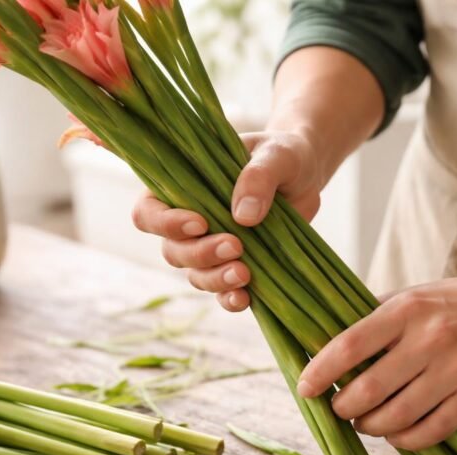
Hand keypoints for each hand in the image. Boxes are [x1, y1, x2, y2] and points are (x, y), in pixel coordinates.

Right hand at [131, 130, 322, 311]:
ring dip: (215, 279)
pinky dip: (229, 299)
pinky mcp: (237, 266)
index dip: (165, 224)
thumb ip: (258, 177)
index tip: (200, 223)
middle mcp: (189, 222)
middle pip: (173, 250)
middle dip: (200, 254)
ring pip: (195, 275)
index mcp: (182, 187)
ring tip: (244, 274)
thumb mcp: (277, 154)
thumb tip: (243, 216)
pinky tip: (245, 298)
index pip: (149, 211)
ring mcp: (211, 247)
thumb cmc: (284, 155)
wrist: (307, 176)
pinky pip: (223, 292)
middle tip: (235, 245)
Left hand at [296, 276, 456, 450]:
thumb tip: (324, 345)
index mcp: (407, 311)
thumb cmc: (456, 305)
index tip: (305, 388)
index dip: (321, 371)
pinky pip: (430, 432)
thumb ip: (373, 317)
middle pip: (369, 389)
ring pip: (396, 417)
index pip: (350, 345)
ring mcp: (455, 371)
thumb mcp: (413, 296)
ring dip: (370, 428)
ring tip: (365, 423)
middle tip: (339, 409)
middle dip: (343, 407)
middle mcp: (430, 340)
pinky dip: (404, 440)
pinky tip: (396, 434)